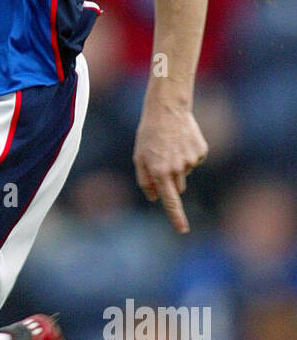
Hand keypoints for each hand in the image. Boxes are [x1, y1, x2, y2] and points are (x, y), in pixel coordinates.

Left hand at [133, 101, 206, 233]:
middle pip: (177, 187)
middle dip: (170, 179)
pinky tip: (182, 141)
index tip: (183, 230)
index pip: (170, 200)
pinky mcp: (201, 151)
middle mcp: (177, 168)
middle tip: (163, 158)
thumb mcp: (139, 157)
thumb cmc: (149, 135)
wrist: (167, 110)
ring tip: (171, 145)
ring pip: (185, 173)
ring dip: (179, 164)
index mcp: (159, 172)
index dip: (176, 216)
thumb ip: (145, 180)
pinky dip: (188, 154)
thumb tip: (155, 198)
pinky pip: (195, 161)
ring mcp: (191, 160)